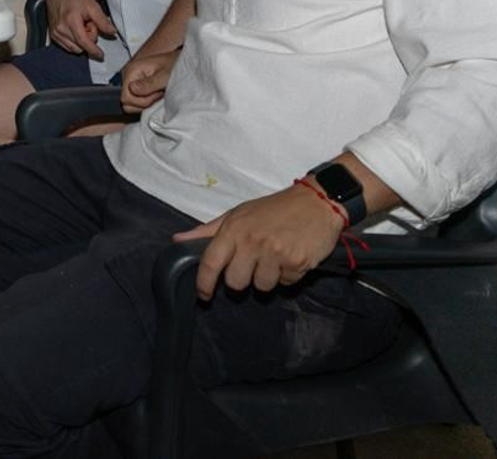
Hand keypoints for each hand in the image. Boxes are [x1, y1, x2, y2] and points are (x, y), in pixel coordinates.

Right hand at [45, 0, 116, 60]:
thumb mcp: (93, 6)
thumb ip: (103, 21)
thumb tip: (113, 33)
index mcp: (70, 21)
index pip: (84, 42)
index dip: (94, 50)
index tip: (101, 55)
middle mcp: (60, 29)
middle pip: (80, 46)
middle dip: (88, 38)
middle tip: (88, 23)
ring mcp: (55, 33)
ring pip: (73, 48)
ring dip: (80, 40)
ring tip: (81, 25)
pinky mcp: (52, 34)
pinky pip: (66, 46)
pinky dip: (74, 41)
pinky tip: (75, 29)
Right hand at [119, 50, 177, 111]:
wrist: (180, 62)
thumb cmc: (174, 65)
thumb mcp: (165, 75)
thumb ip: (149, 83)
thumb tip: (132, 89)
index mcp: (131, 71)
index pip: (125, 98)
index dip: (142, 101)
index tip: (157, 93)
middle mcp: (127, 77)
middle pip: (126, 103)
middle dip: (143, 103)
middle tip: (158, 93)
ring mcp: (130, 82)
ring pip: (130, 104)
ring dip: (145, 102)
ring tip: (158, 92)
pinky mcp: (135, 86)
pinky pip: (135, 101)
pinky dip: (146, 101)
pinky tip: (156, 94)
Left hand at [173, 183, 345, 300]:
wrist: (317, 201)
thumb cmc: (274, 208)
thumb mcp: (238, 213)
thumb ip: (208, 230)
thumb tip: (178, 241)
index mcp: (234, 229)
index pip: (210, 262)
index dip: (204, 283)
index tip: (203, 294)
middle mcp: (252, 241)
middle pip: (236, 283)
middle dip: (242, 280)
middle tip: (252, 265)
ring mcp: (275, 253)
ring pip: (262, 287)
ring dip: (267, 278)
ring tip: (274, 258)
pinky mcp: (297, 263)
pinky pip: (286, 283)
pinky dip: (287, 275)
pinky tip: (291, 257)